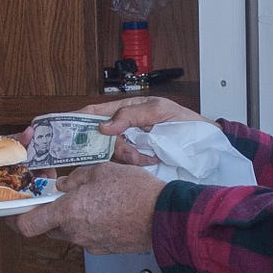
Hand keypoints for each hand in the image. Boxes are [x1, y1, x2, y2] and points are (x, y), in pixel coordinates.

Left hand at [11, 161, 163, 253]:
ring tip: (92, 200)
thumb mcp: (102, 171)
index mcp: (68, 212)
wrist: (164, 218)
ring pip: (69, 231)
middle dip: (50, 213)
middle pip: (48, 227)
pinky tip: (107, 210)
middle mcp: (74, 232)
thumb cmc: (134, 191)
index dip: (13, 221)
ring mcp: (89, 244)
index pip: (27, 225)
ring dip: (72, 218)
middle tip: (61, 197)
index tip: (10, 213)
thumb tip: (65, 185)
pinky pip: (87, 236)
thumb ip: (76, 178)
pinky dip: (90, 225)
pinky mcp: (104, 249)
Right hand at [79, 96, 208, 164]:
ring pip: (113, 151)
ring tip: (144, 155)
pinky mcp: (137, 159)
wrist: (205, 144)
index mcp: (128, 109)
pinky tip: (150, 159)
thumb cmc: (185, 122)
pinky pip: (126, 163)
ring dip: (126, 154)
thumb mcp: (160, 111)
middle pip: (101, 136)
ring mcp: (131, 143)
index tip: (67, 125)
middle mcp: (126, 126)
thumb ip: (132, 115)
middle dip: (109, 144)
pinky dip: (136, 162)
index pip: (99, 111)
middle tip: (125, 150)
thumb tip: (104, 126)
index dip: (81, 117)